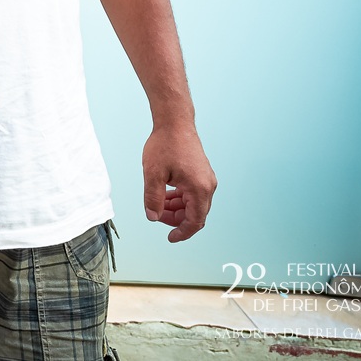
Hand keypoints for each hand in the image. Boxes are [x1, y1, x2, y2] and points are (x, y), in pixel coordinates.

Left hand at [142, 123, 215, 241]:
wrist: (175, 122)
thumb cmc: (165, 144)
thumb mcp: (153, 174)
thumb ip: (153, 198)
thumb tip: (152, 217)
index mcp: (199, 189)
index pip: (195, 221)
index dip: (182, 232)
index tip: (170, 238)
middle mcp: (208, 186)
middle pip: (194, 214)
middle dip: (175, 219)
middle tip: (155, 215)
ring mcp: (206, 179)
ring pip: (193, 204)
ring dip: (176, 208)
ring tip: (157, 204)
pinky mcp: (201, 173)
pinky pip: (192, 193)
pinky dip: (179, 198)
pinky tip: (165, 194)